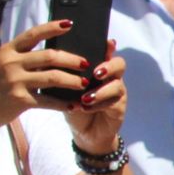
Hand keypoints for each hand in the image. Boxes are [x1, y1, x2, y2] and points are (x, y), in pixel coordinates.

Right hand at [0, 20, 91, 136]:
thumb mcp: (4, 64)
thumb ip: (24, 57)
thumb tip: (55, 54)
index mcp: (9, 50)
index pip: (33, 34)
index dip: (53, 28)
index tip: (70, 24)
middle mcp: (11, 62)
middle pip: (50, 56)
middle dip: (72, 59)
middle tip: (86, 63)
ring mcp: (15, 81)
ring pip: (53, 77)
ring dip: (72, 81)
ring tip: (84, 83)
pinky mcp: (19, 99)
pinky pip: (49, 101)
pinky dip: (64, 104)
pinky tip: (75, 105)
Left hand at [65, 41, 127, 155]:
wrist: (84, 131)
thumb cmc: (72, 104)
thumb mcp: (64, 85)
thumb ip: (62, 71)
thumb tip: (53, 55)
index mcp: (98, 68)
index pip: (106, 52)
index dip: (108, 47)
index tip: (107, 42)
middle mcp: (111, 78)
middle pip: (120, 64)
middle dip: (109, 66)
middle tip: (96, 73)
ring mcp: (117, 93)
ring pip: (117, 85)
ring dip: (100, 91)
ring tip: (85, 98)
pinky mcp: (120, 108)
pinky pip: (113, 103)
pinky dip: (98, 105)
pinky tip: (84, 108)